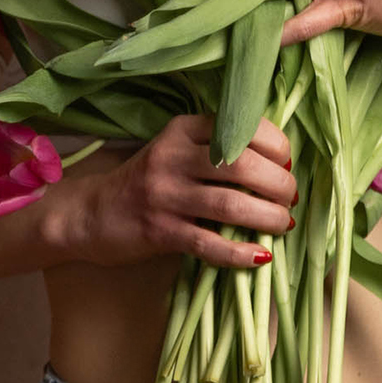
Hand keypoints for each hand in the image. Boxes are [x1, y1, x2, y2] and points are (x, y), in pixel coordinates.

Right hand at [66, 114, 295, 269]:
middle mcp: (172, 157)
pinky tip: (261, 256)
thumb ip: (217, 149)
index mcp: (182, 129)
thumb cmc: (147, 182)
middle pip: (241, 165)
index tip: (287, 163)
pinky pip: (209, 243)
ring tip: (283, 223)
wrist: (91, 214)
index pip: (241, 126)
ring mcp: (165, 195)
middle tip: (290, 198)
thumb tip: (281, 165)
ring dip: (267, 216)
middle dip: (278, 183)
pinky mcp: (159, 231)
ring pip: (230, 204)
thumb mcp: (177, 152)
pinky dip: (240, 252)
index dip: (276, 146)